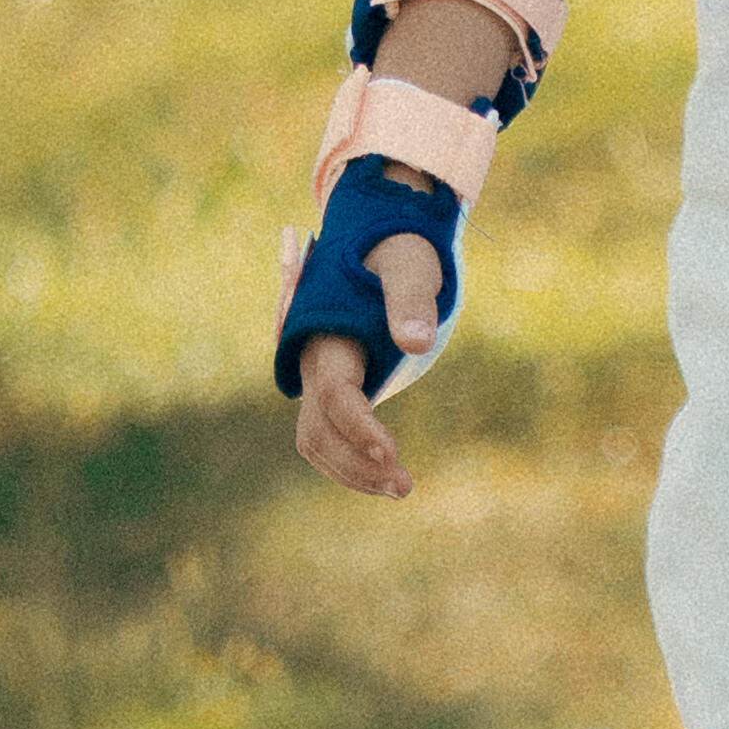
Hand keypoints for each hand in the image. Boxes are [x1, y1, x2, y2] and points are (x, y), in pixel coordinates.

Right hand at [285, 228, 447, 500]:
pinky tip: (386, 474)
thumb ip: (412, 300)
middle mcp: (312, 361)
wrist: (378, 240)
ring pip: (315, 441)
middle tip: (406, 487)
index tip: (393, 453)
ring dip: (352, 472)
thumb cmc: (397, 250)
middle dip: (356, 464)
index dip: (359, 427)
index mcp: (327, 333)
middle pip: (317, 430)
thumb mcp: (411, 264)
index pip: (335, 393)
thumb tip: (416, 345)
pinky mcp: (331, 389)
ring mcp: (316, 378)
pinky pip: (326, 437)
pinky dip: (350, 462)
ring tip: (402, 488)